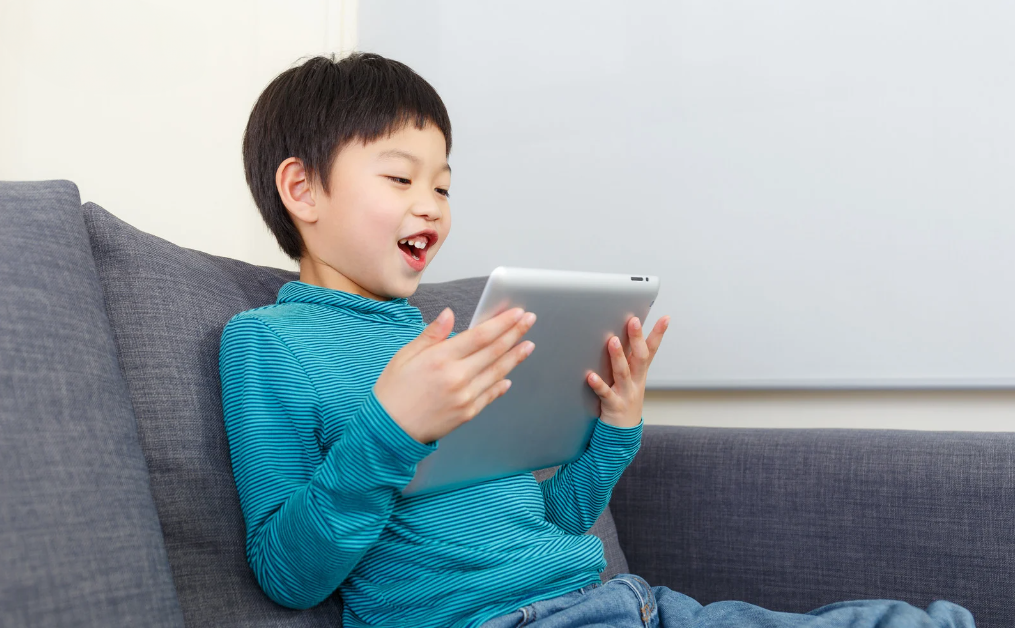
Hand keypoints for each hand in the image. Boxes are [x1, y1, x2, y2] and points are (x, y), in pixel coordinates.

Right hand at [373, 306, 536, 443]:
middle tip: (530, 320)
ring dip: (515, 356)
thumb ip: (431, 335)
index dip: (502, 322)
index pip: (480, 335)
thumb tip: (449, 314)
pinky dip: (501, 384)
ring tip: (528, 344)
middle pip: (494, 351)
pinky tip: (509, 375)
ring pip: (497, 372)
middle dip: (515, 333)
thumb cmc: (393, 391)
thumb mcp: (405, 356)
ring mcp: (465, 397)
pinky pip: (490, 395)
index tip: (517, 312)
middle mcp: (457, 377)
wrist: (389, 430)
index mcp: (440, 358)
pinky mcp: (467, 413)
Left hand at [586, 315, 669, 427]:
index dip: (658, 334)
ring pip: (623, 373)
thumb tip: (618, 335)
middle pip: (640, 358)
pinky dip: (599, 385)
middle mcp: (636, 382)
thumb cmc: (624, 401)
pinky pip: (606, 394)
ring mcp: (626, 394)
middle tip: (633, 321)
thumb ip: (627, 361)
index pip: (651, 350)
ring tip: (612, 341)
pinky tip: (591, 376)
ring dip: (618, 356)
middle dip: (637, 339)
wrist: (623, 433)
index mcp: (640, 373)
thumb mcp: (630, 380)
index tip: (666, 318)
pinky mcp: (614, 406)